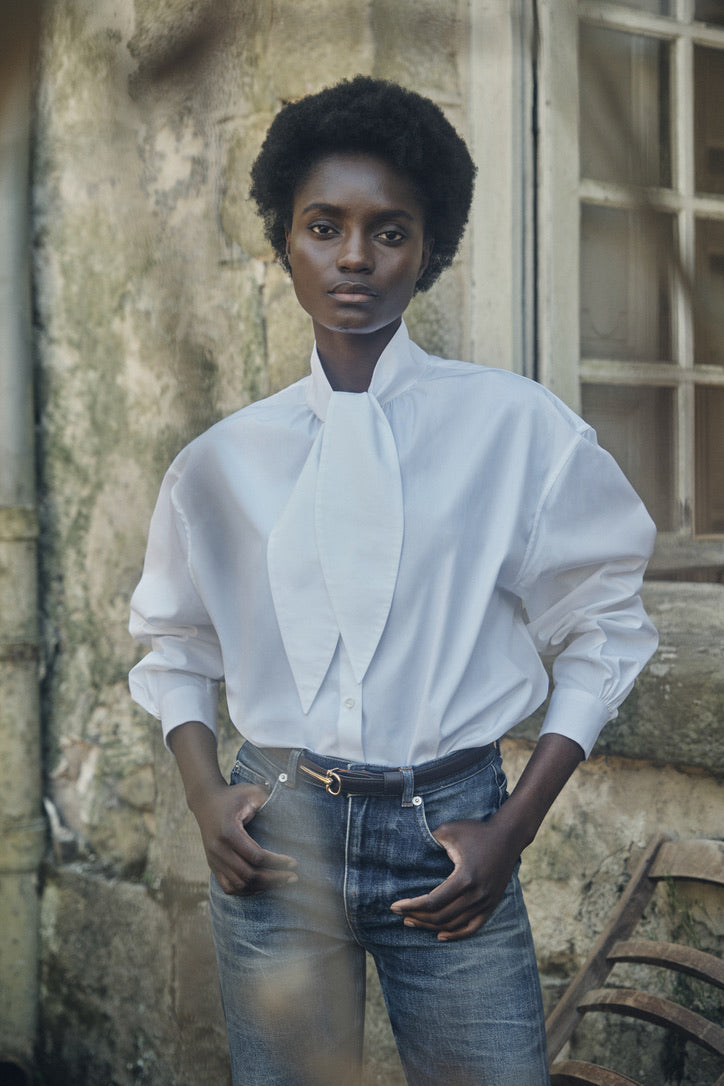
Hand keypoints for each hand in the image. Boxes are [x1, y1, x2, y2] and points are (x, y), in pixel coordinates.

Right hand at [193, 780, 297, 895]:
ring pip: (239, 884)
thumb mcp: (250, 792)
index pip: (256, 856)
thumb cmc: (233, 796)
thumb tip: (291, 811)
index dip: (277, 862)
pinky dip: (246, 891)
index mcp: (229, 832)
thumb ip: (268, 800)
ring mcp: (214, 859)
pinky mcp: (212, 864)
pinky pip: (228, 887)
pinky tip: (263, 887)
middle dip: (274, 878)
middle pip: (248, 875)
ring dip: (262, 887)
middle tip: (293, 877)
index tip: (294, 862)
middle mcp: (219, 849)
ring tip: (282, 882)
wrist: (206, 800)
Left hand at [390, 814, 520, 940]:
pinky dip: (456, 934)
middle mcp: (476, 894)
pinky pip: (472, 927)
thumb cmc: (476, 831)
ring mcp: (485, 902)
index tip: (395, 906)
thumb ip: (430, 839)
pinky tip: (440, 934)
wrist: (508, 837)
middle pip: (441, 916)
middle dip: (417, 917)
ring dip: (431, 926)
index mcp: (464, 878)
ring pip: (454, 924)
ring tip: (413, 921)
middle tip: (401, 914)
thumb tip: (410, 848)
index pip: (432, 902)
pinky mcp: (492, 904)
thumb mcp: (450, 830)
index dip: (411, 906)